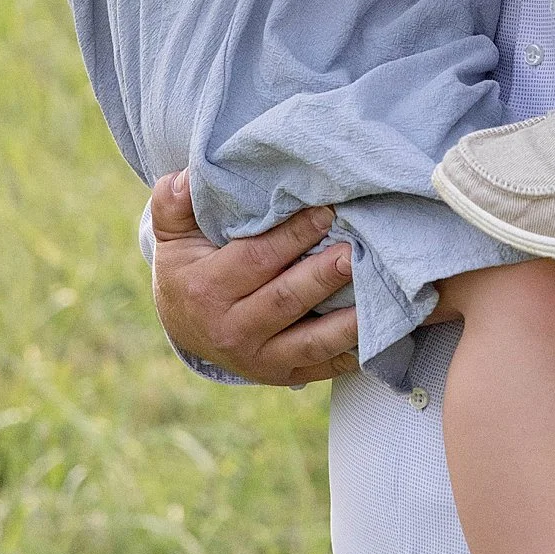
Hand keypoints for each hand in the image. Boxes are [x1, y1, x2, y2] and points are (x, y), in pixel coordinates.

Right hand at [148, 171, 360, 386]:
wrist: (184, 326)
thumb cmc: (188, 267)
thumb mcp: (173, 233)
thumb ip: (173, 202)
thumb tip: (185, 177)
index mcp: (205, 290)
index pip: (255, 260)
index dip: (292, 236)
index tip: (326, 212)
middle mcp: (231, 330)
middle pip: (286, 300)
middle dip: (324, 275)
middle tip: (357, 249)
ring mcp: (258, 359)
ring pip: (310, 342)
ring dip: (348, 321)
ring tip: (379, 292)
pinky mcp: (282, 376)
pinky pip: (322, 367)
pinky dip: (353, 353)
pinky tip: (382, 333)